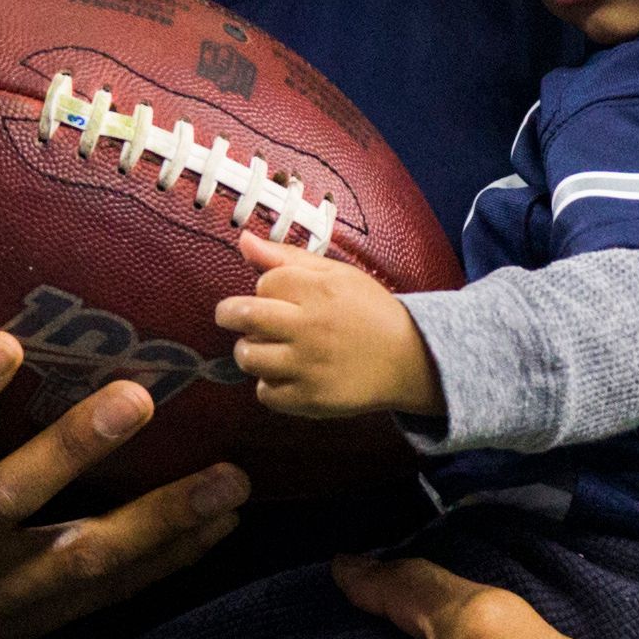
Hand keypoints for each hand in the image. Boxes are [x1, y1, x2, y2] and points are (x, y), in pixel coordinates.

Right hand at [0, 330, 249, 638]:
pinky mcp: (20, 624)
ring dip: (158, 520)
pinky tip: (217, 525)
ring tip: (228, 481)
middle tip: (139, 397)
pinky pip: (101, 595)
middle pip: (11, 496)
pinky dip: (163, 560)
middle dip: (75, 448)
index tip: (4, 343)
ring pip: (78, 559)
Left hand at [215, 229, 444, 418]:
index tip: (278, 294)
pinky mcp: (311, 399)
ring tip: (264, 346)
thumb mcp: (336, 273)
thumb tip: (243, 240)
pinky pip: (265, 393)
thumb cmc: (369, 311)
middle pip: (243, 316)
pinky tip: (284, 373)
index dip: (266, 287)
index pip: (264, 283)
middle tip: (234, 316)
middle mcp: (310, 328)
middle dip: (230, 314)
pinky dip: (269, 384)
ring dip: (248, 350)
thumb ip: (286, 257)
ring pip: (248, 357)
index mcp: (319, 291)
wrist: (409, 359)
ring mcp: (309, 366)